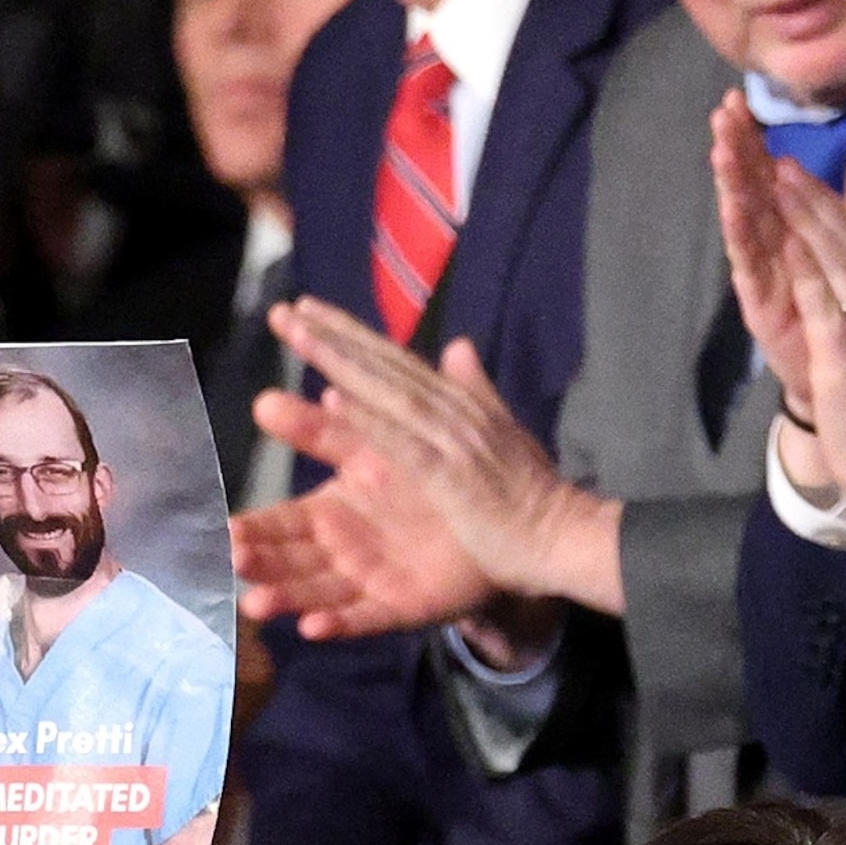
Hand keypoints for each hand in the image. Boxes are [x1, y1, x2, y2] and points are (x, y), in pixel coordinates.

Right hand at [233, 391, 495, 637]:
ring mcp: (365, 582)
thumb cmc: (429, 482)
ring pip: (316, 592)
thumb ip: (345, 429)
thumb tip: (318, 391)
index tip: (222, 531)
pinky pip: (364, 618)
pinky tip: (312, 628)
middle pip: (288, 560)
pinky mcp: (397, 607)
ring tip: (255, 604)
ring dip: (285, 598)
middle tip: (231, 562)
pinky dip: (337, 624)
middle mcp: (338, 551)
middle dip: (259, 563)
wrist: (493, 520)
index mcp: (329, 513)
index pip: (280, 522)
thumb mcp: (382, 449)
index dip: (253, 528)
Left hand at [256, 300, 626, 615]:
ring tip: (298, 336)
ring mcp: (451, 439)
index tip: (307, 311)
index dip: (350, 333)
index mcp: (456, 402)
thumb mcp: (501, 432)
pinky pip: (402, 441)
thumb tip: (458, 346)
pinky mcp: (451, 474)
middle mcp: (450, 409)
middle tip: (284, 312)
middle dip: (332, 335)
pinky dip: (369, 419)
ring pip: (386, 391)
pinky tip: (333, 400)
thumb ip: (475, 388)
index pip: (394, 359)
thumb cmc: (528, 492)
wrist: (561, 534)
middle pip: (382, 365)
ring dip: (341, 361)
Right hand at [711, 90, 845, 427]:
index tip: (741, 100)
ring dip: (732, 182)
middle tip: (723, 111)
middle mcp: (774, 246)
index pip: (770, 174)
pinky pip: (750, 263)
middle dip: (738, 149)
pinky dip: (742, 232)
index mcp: (794, 227)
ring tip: (722, 145)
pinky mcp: (763, 304)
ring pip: (746, 218)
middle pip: (753, 189)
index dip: (757, 138)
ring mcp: (766, 274)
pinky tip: (733, 203)